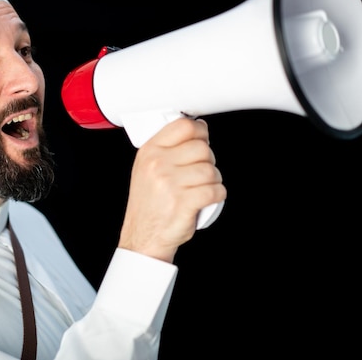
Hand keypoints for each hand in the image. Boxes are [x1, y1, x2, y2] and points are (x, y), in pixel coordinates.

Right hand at [118, 118, 225, 262]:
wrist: (144, 236)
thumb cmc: (148, 203)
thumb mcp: (146, 168)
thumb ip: (166, 147)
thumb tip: (196, 128)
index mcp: (150, 152)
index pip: (183, 126)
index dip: (199, 130)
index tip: (201, 138)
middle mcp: (158, 165)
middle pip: (201, 148)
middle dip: (208, 159)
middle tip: (201, 170)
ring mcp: (170, 184)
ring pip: (210, 170)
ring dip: (214, 180)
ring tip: (203, 186)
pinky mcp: (184, 202)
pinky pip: (215, 190)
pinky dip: (218, 194)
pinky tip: (208, 197)